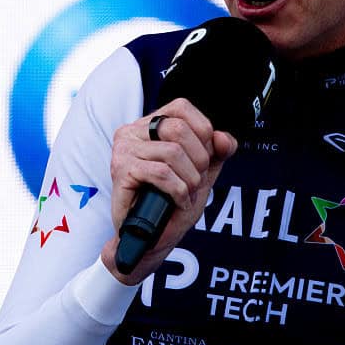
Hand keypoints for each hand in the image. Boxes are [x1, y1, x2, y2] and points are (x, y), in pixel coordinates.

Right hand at [100, 98, 237, 284]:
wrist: (149, 238)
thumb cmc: (172, 202)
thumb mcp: (202, 172)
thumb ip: (217, 151)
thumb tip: (224, 139)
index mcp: (150, 124)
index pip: (181, 107)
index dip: (202, 131)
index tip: (205, 157)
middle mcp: (132, 131)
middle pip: (179, 129)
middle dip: (199, 159)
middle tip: (196, 180)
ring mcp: (124, 150)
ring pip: (172, 153)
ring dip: (189, 179)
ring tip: (187, 193)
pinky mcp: (121, 171)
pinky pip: (161, 173)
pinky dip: (178, 191)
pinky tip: (179, 201)